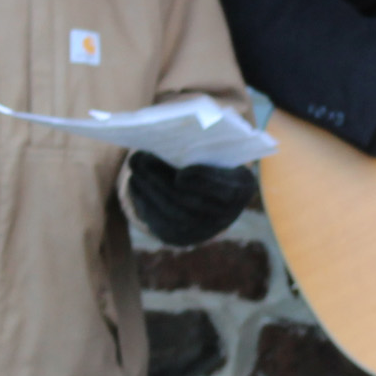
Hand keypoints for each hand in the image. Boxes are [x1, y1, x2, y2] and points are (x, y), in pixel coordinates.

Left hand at [127, 151, 256, 246]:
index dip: (203, 183)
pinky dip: (144, 201)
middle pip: (189, 200)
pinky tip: (135, 183)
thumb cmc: (215, 162)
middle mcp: (225, 216)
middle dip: (162, 179)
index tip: (182, 173)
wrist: (213, 197)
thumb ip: (206, 146)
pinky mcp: (179, 238)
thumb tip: (174, 138)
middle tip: (141, 159)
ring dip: (149, 188)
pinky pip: (159, 222)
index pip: (224, 191)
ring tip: (134, 168)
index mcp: (240, 190)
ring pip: (171, 211)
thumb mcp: (220, 152)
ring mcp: (201, 231)